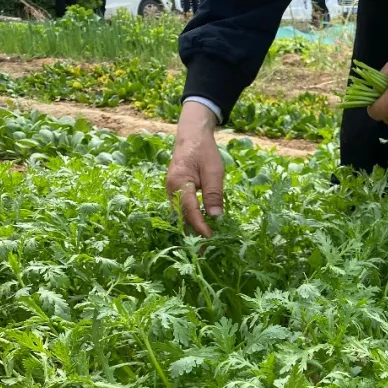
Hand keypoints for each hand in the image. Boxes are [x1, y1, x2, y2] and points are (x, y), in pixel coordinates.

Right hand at [166, 101, 223, 237]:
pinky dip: (191, 220)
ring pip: (181, 215)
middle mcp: (170, 189)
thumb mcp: (214, 171)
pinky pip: (183, 209)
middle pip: (183, 216)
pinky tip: (200, 231)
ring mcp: (171, 191)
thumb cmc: (204, 151)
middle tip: (205, 252)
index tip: (210, 239)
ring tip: (203, 246)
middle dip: (193, 234)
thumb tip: (216, 217)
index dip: (200, 226)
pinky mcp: (176, 192)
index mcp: (179, 182)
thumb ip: (214, 194)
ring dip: (192, 229)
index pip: (190, 210)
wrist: (191, 136)